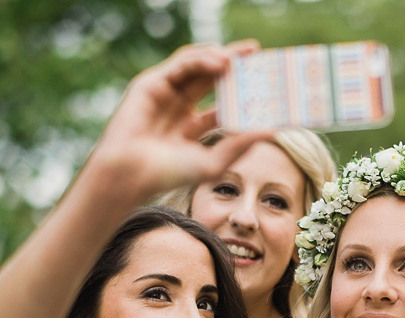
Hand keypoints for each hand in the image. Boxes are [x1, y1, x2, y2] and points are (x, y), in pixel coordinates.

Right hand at [89, 40, 271, 200]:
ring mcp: (164, 93)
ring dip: (222, 57)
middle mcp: (179, 107)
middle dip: (237, 65)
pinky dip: (203, 58)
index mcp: (192, 127)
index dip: (245, 95)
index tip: (268, 87)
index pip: (224, 104)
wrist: (131, 173)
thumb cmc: (169, 174)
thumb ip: (241, 145)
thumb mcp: (214, 162)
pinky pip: (182, 63)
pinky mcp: (151, 82)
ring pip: (198, 66)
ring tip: (245, 55)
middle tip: (260, 55)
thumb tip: (273, 130)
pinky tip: (223, 62)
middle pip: (214, 79)